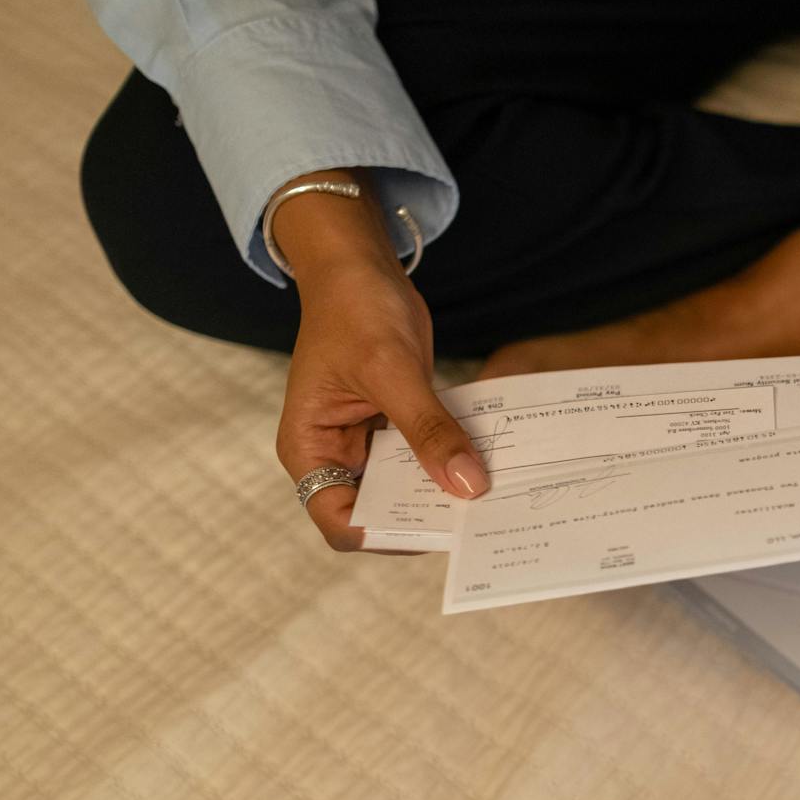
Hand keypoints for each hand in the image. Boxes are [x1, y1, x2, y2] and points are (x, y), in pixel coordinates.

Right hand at [269, 173, 486, 550]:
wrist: (359, 265)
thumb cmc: (354, 307)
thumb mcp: (393, 370)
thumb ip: (429, 430)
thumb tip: (467, 485)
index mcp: (309, 450)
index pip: (342, 522)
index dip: (386, 534)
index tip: (440, 529)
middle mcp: (334, 456)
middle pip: (379, 513)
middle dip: (424, 517)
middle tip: (478, 518)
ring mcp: (365, 444)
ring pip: (407, 489)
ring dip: (443, 491)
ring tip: (490, 495)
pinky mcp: (394, 427)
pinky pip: (425, 457)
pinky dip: (450, 461)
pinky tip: (486, 463)